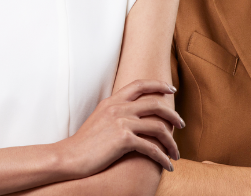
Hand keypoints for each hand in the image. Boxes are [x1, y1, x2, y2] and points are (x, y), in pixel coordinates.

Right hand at [59, 79, 183, 176]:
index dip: (158, 85)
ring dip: (172, 142)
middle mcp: (118, 108)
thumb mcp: (98, 119)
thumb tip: (130, 116)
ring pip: (159, 127)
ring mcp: (121, 122)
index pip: (139, 85)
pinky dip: (163, 158)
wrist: (70, 156)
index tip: (171, 89)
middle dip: (173, 115)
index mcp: (112, 101)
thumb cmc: (84, 143)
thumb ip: (114, 113)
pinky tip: (168, 165)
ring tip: (176, 153)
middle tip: (181, 125)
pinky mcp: (124, 140)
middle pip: (155, 104)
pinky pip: (152, 148)